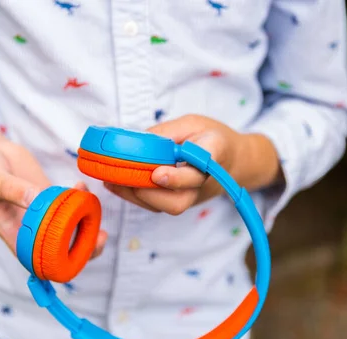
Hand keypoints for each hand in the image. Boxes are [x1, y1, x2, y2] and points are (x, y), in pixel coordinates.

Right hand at [0, 123, 106, 256]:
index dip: (61, 266)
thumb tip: (36, 199)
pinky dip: (80, 198)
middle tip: (101, 236)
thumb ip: (12, 190)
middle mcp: (31, 228)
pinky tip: (81, 185)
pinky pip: (70, 205)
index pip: (39, 261)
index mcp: (14, 235)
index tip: (80, 257)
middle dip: (86, 247)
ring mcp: (43, 214)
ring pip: (70, 228)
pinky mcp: (50, 197)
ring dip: (89, 223)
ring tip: (95, 208)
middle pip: (62, 249)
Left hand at [104, 115, 280, 214]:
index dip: (177, 177)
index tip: (157, 174)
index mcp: (214, 156)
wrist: (235, 161)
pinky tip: (116, 184)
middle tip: (120, 178)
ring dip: (135, 196)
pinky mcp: (182, 202)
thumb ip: (167, 133)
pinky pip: (159, 206)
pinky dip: (136, 197)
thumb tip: (135, 141)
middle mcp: (204, 184)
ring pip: (165, 207)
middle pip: (177, 201)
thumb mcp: (193, 123)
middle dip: (147, 193)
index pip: (197, 172)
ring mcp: (193, 198)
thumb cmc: (212, 137)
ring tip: (110, 180)